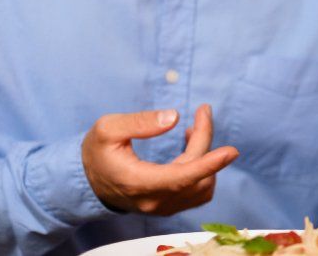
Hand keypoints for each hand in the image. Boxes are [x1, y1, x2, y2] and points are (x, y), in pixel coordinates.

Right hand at [82, 104, 238, 214]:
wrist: (86, 181)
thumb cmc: (96, 151)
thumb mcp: (108, 129)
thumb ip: (140, 122)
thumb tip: (174, 117)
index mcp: (137, 183)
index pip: (181, 178)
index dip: (209, 164)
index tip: (231, 151)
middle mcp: (153, 200)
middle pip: (196, 175)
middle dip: (205, 139)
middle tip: (203, 111)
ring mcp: (162, 207)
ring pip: (202, 185)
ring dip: (206, 155)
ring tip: (194, 128)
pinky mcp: (168, 206)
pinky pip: (197, 191)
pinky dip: (203, 169)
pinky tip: (191, 147)